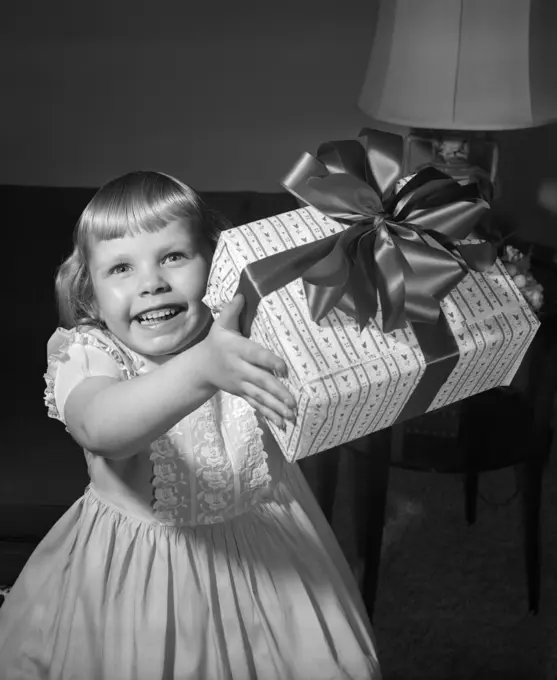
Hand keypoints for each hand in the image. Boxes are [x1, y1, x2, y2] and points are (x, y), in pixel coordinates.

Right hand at [202, 295, 296, 427]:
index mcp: (237, 349)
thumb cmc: (216, 342)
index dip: (269, 361)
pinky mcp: (242, 393)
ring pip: (260, 396)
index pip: (256, 355)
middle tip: (293, 401)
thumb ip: (233, 310)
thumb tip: (243, 293)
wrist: (201, 367)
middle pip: (260, 380)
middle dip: (277, 392)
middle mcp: (239, 368)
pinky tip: (283, 424)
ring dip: (276, 407)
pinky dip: (269, 415)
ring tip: (292, 415)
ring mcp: (241, 383)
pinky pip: (257, 405)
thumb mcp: (221, 324)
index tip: (284, 368)